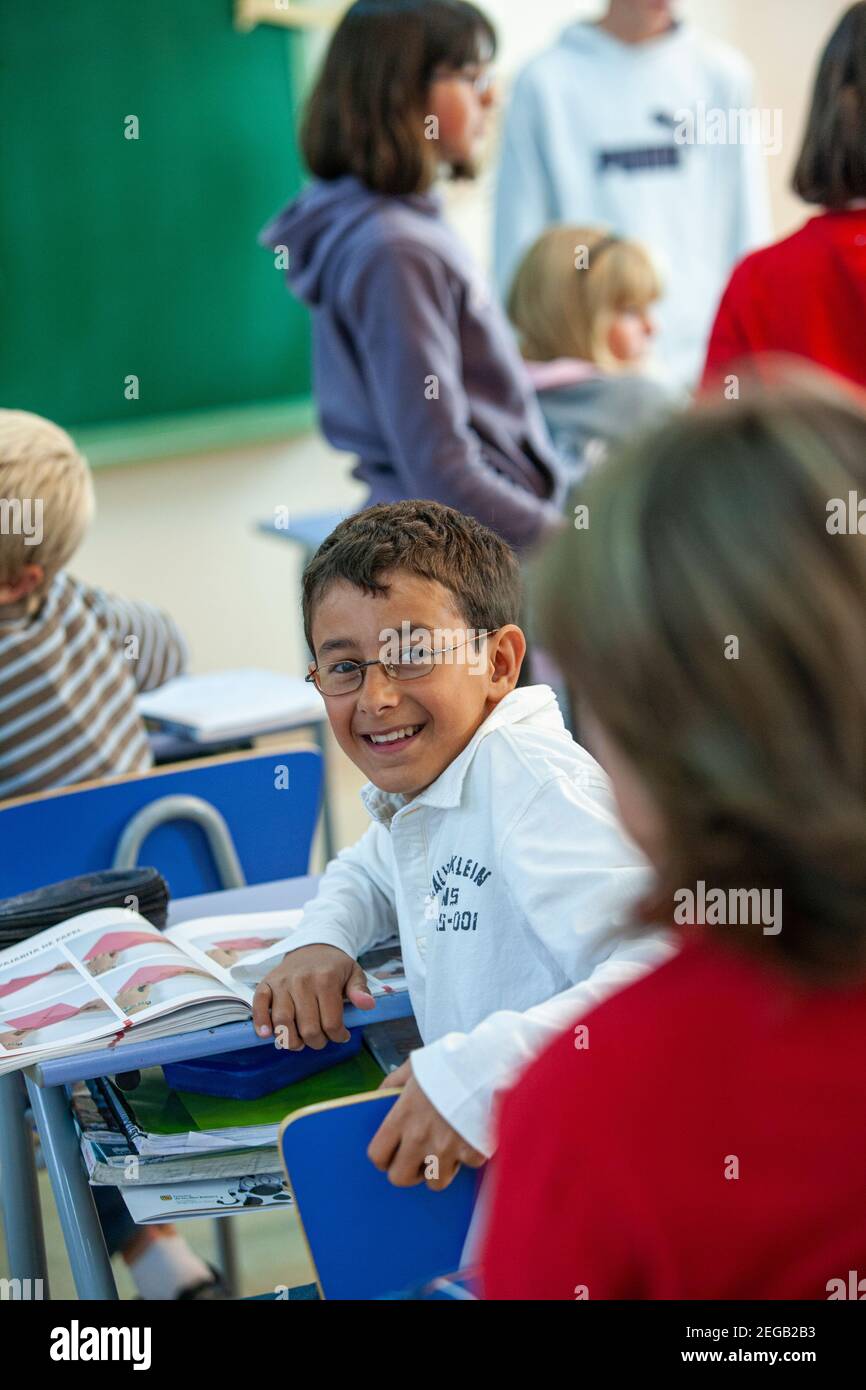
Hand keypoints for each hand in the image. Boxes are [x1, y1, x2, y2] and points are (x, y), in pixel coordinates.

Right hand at [252, 944, 374, 1049]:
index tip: (341, 1036)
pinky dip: (260, 1021)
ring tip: (300, 1043)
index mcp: (326, 979)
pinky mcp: (266, 983)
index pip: (331, 1022)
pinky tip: (267, 1035)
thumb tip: (367, 1005)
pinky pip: (259, 1005)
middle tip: (321, 1040)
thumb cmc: (334, 965)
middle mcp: (302, 981)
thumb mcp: (354, 973)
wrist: (313, 946)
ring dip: (291, 1040)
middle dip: (317, 1042)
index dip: (337, 1036)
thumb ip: (360, 990)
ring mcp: (282, 982)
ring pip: (282, 1022)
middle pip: (307, 1027)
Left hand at [369, 1061, 485, 1189]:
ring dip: (439, 1169)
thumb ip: (392, 1083)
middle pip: (401, 1178)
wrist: (489, 1061)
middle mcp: (420, 1138)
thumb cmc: (450, 1061)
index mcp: (402, 1116)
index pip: (377, 1155)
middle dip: (409, 1170)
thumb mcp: (414, 1065)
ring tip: (447, 1150)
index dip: (383, 1157)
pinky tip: (471, 1137)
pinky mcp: (473, 1152)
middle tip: (419, 1157)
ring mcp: (447, 1149)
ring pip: (435, 1182)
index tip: (392, 1153)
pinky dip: (470, 1156)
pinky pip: (467, 1167)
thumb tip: (379, 1097)